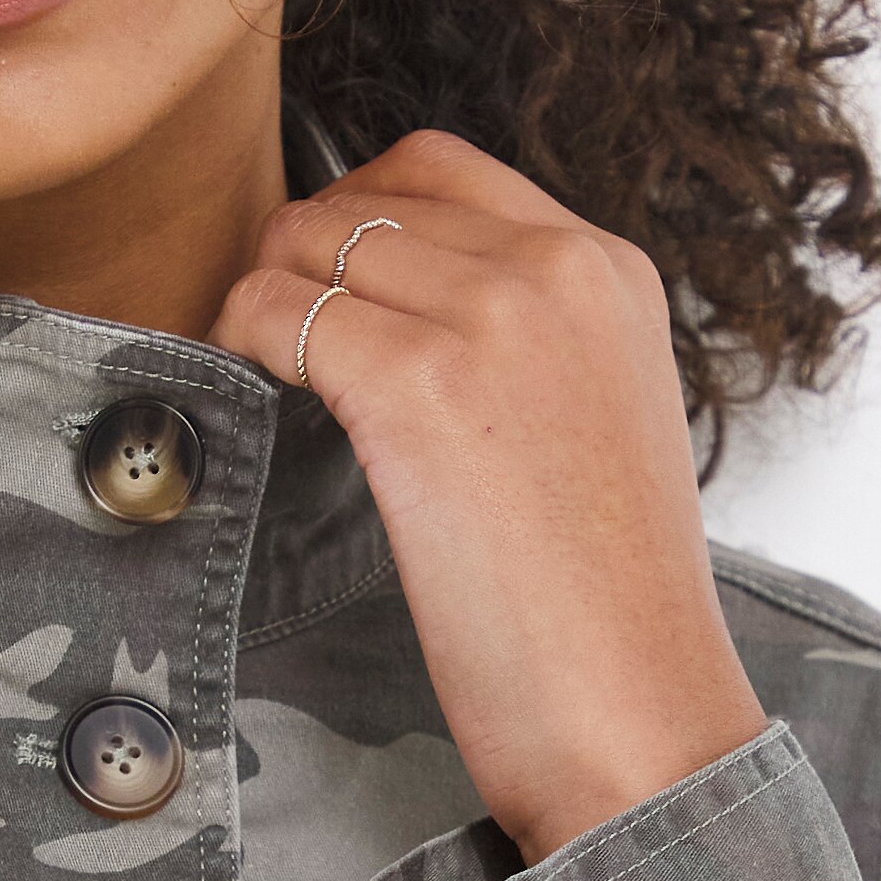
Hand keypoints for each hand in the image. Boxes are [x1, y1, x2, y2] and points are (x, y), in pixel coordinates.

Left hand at [211, 130, 768, 863]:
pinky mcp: (416, 389)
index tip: (329, 279)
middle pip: (369, 199)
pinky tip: (248, 387)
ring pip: (313, 242)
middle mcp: (557, 271)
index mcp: (611, 271)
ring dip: (264, 295)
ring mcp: (489, 321)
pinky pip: (278, 310)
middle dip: (302, 255)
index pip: (443, 170)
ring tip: (260, 366)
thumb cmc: (612, 608)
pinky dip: (240, 338)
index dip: (360, 214)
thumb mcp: (603, 424)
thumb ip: (533, 345)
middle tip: (275, 332)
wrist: (640, 711)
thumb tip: (409, 318)